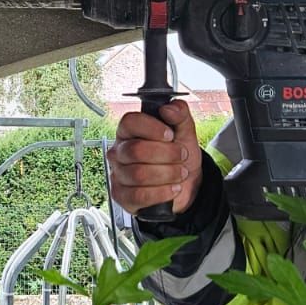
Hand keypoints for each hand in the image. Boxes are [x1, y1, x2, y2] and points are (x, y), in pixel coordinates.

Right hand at [106, 100, 202, 215]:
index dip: (152, 128)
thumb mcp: (185, 132)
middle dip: (167, 154)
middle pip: (136, 150)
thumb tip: (169, 108)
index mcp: (129, 132)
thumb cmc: (180, 157)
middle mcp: (119, 152)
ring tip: (180, 173)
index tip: (170, 135)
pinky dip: (162, 192)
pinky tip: (172, 188)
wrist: (187, 184)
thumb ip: (180, 114)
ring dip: (167, 174)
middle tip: (181, 156)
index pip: (129, 122)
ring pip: (139, 174)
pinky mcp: (122, 196)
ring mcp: (118, 174)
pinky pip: (139, 195)